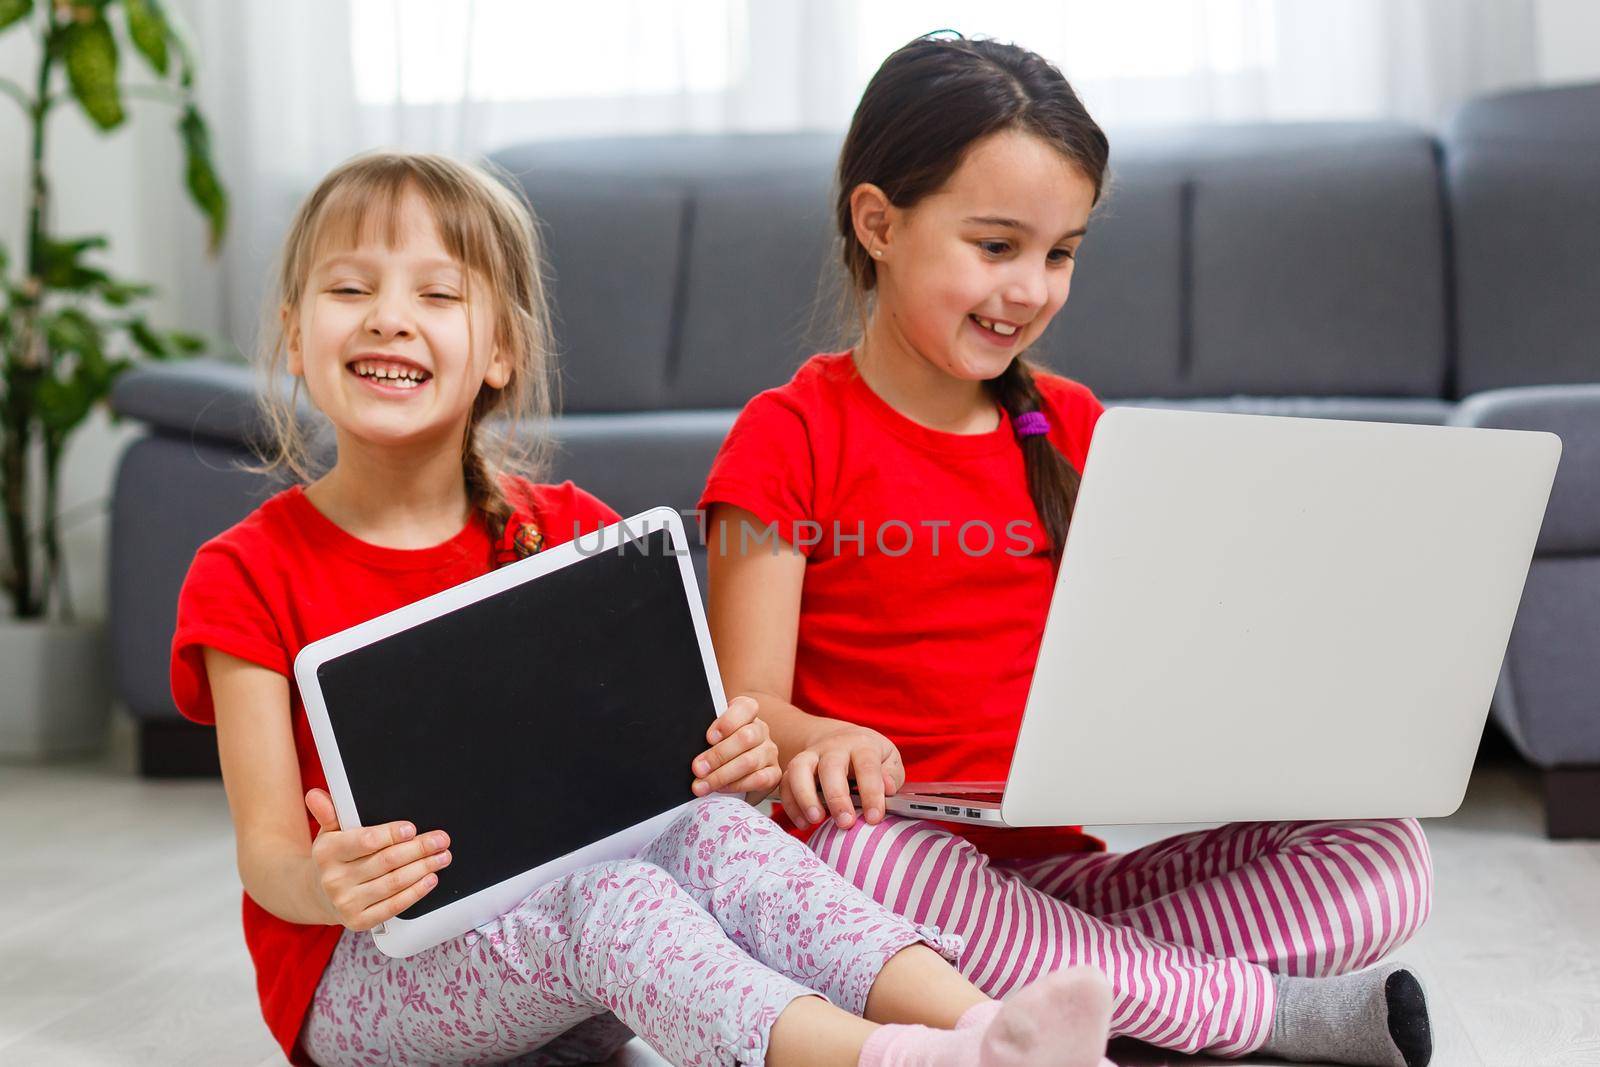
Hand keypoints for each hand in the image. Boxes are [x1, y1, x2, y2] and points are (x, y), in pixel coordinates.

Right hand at [304, 789, 451, 931]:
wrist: (317, 895)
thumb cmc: (333, 859)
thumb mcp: (328, 833)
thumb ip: (328, 812)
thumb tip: (316, 795)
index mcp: (327, 853)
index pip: (365, 841)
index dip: (392, 834)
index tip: (412, 829)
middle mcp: (335, 879)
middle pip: (387, 861)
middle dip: (419, 849)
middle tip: (440, 840)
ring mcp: (347, 902)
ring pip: (394, 882)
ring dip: (424, 868)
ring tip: (442, 856)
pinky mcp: (360, 921)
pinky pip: (394, 906)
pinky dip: (416, 892)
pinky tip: (430, 879)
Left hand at [691, 696, 781, 797]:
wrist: (739, 767)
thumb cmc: (721, 747)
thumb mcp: (713, 735)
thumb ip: (707, 736)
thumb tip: (689, 746)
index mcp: (747, 713)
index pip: (746, 707)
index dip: (727, 722)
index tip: (709, 738)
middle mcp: (761, 730)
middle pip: (745, 738)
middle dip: (718, 755)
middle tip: (698, 768)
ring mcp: (769, 752)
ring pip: (749, 761)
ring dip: (722, 775)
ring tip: (702, 785)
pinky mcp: (774, 773)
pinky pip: (759, 780)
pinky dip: (737, 785)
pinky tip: (722, 788)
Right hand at [781, 724, 904, 830]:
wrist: (840, 738)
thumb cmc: (868, 755)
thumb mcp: (889, 758)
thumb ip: (892, 774)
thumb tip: (888, 788)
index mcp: (862, 745)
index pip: (867, 766)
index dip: (871, 793)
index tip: (874, 818)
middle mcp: (833, 747)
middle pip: (830, 767)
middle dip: (837, 797)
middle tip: (845, 823)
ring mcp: (811, 756)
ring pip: (799, 770)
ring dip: (805, 797)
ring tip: (816, 820)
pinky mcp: (794, 768)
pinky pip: (785, 784)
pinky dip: (791, 805)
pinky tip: (804, 823)